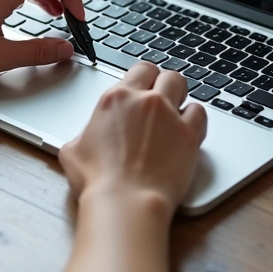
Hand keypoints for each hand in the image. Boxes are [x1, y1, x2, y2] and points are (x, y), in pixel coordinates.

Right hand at [59, 62, 207, 212]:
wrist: (126, 201)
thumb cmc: (98, 181)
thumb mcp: (73, 151)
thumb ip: (83, 135)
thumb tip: (83, 139)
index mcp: (117, 99)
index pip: (140, 70)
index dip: (145, 78)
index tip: (145, 88)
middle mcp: (145, 101)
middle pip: (166, 74)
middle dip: (165, 84)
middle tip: (162, 99)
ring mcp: (170, 116)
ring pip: (184, 88)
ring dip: (181, 98)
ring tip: (176, 114)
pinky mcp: (189, 135)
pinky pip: (199, 113)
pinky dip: (195, 119)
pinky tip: (188, 130)